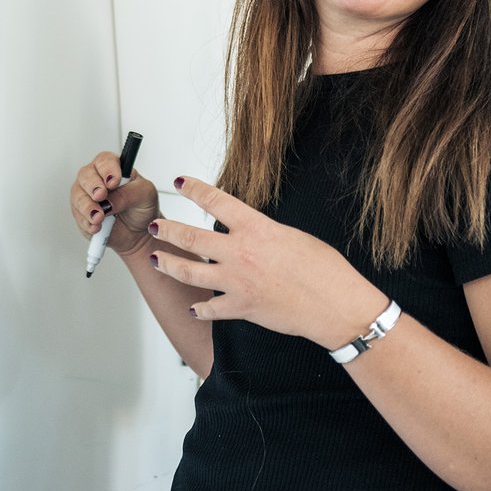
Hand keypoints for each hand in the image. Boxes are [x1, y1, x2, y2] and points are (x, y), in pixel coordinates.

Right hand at [69, 151, 158, 257]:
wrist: (139, 232)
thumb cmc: (142, 208)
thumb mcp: (145, 196)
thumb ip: (129, 194)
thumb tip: (110, 200)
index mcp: (114, 168)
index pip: (105, 160)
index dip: (107, 169)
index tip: (113, 181)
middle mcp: (97, 179)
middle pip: (86, 175)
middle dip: (93, 187)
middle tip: (101, 196)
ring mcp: (87, 196)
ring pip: (78, 196)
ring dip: (88, 207)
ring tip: (99, 217)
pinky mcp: (82, 214)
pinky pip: (78, 216)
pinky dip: (87, 222)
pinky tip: (96, 226)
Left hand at [145, 176, 384, 349]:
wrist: (335, 306)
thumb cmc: (326, 271)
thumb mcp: (293, 236)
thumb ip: (264, 232)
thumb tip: (251, 231)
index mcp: (256, 229)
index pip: (216, 201)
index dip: (195, 189)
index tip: (181, 182)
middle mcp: (240, 253)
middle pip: (191, 236)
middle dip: (167, 229)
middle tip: (155, 225)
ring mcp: (237, 282)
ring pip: (189, 270)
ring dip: (168, 263)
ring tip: (156, 259)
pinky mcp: (241, 308)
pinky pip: (210, 308)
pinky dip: (200, 308)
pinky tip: (193, 307)